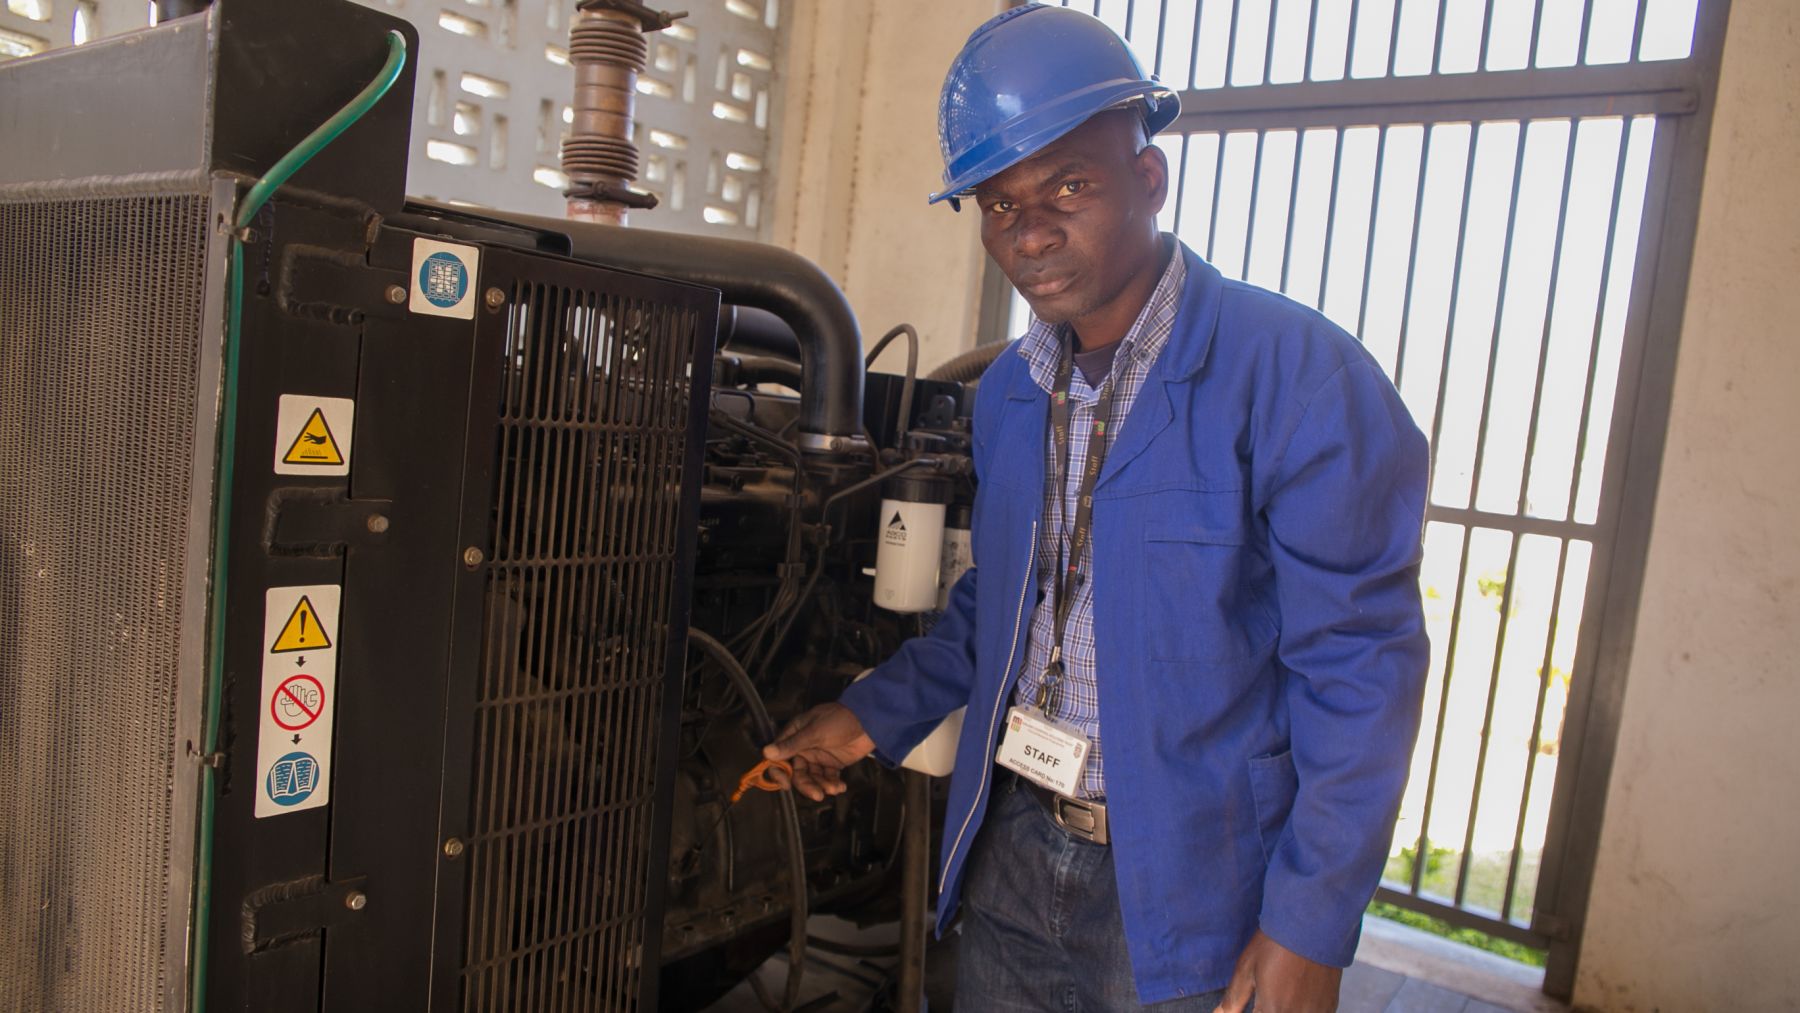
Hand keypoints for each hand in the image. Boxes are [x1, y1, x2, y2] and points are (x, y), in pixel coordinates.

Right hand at [762, 703, 875, 800]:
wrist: (869, 721)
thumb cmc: (839, 719)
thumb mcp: (814, 732)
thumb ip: (792, 744)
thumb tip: (766, 753)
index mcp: (794, 735)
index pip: (779, 757)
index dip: (779, 772)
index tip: (785, 785)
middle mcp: (804, 747)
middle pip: (797, 772)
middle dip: (806, 785)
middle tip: (817, 794)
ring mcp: (818, 756)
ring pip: (813, 778)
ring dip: (822, 786)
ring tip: (834, 788)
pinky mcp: (832, 763)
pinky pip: (827, 778)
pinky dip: (832, 784)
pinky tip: (840, 787)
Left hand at [1214, 930, 1340, 1012]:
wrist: (1312, 925)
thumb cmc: (1274, 944)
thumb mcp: (1247, 968)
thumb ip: (1233, 998)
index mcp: (1272, 1010)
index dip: (1253, 1012)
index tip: (1253, 1004)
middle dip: (1267, 1010)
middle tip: (1265, 996)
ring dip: (1283, 1009)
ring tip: (1282, 993)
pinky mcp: (1330, 1006)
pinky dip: (1302, 1010)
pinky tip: (1297, 996)